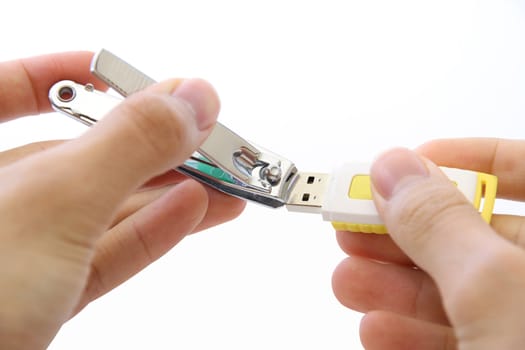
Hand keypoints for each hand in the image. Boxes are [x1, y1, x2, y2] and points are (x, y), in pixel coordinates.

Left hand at [0, 52, 244, 348]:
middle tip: (212, 136)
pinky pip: (106, 253)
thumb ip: (127, 146)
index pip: (13, 89)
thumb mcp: (52, 204)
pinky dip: (156, 231)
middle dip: (155, 144)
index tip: (129, 75)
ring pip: (104, 207)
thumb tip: (190, 101)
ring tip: (224, 180)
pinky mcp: (45, 296)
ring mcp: (19, 252)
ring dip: (171, 192)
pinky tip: (195, 210)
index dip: (71, 74)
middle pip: (80, 153)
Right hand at [332, 139, 524, 349]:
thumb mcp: (495, 289)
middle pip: (472, 234)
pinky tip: (377, 326)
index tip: (409, 163)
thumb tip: (396, 170)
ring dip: (391, 283)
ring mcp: (518, 325)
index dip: (468, 158)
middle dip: (405, 230)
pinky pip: (448, 335)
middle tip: (356, 225)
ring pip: (452, 289)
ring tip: (349, 279)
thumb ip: (440, 223)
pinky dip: (405, 328)